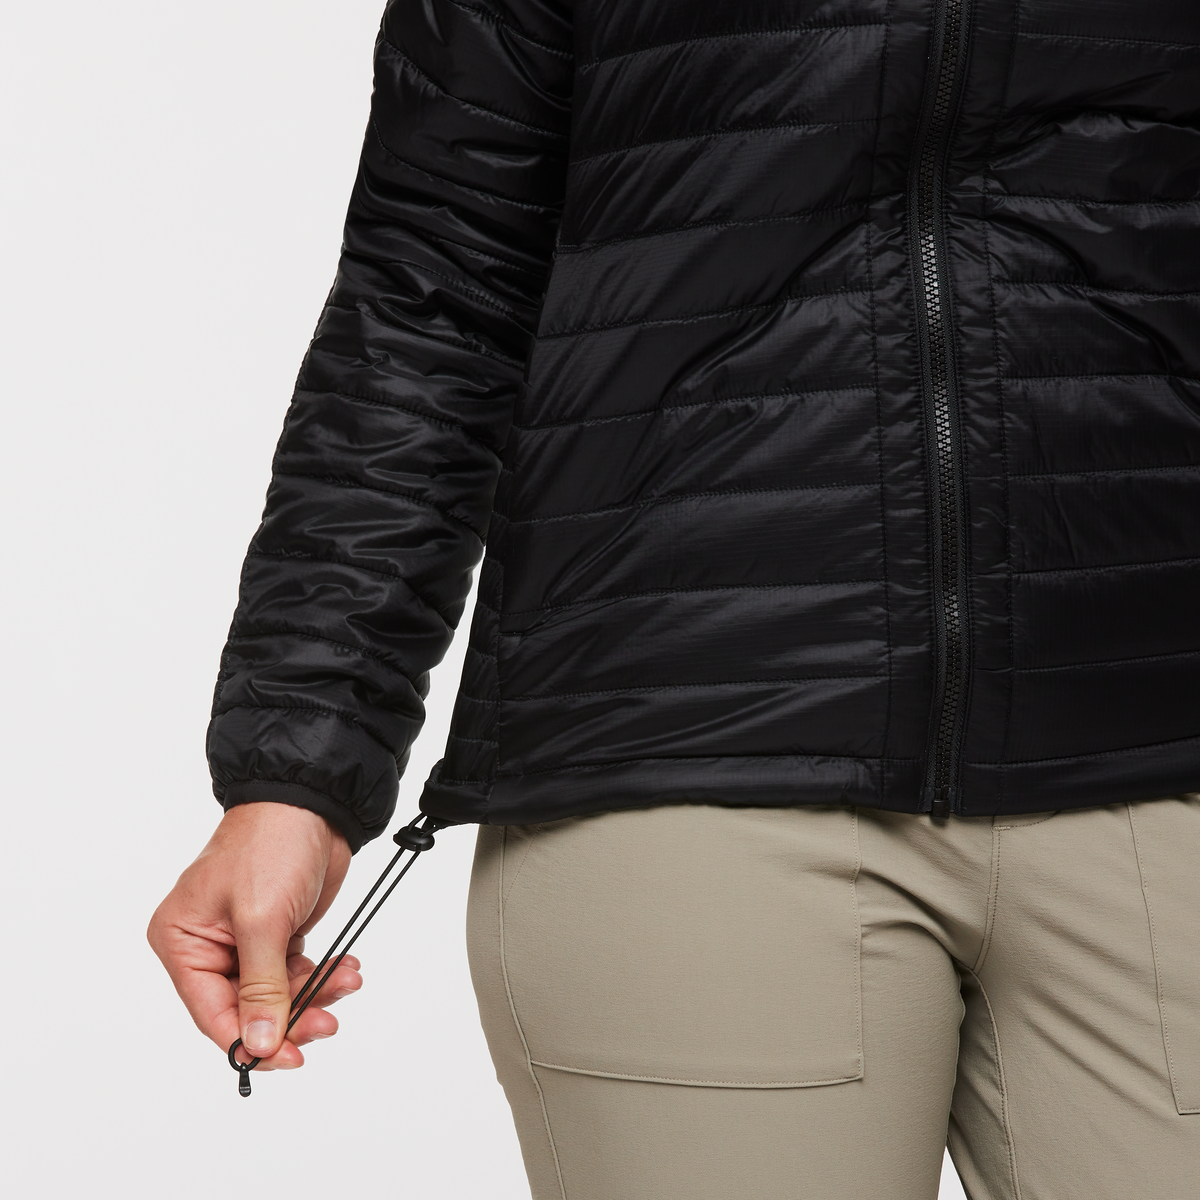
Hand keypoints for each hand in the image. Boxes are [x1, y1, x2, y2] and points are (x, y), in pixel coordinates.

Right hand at [148, 802, 360, 1069]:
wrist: (312, 802)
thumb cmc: (270, 843)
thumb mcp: (262, 920)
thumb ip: (261, 987)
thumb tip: (260, 1043)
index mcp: (182, 940)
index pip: (210, 1012)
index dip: (250, 1042)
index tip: (289, 1058)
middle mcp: (207, 944)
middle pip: (246, 1009)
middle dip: (291, 1017)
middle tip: (328, 1022)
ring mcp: (245, 940)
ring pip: (277, 995)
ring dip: (314, 995)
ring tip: (345, 982)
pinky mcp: (278, 931)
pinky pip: (296, 973)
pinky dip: (322, 976)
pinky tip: (345, 971)